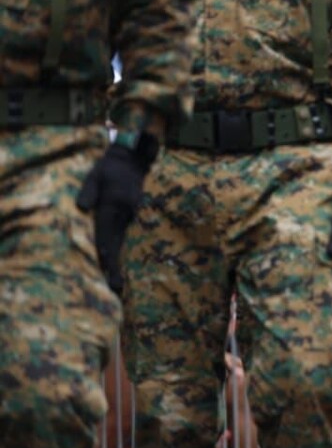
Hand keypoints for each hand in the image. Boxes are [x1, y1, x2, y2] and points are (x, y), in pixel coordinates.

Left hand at [76, 142, 152, 292]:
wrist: (132, 160)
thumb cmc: (108, 168)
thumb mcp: (95, 175)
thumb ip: (88, 191)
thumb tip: (82, 207)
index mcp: (114, 204)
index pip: (106, 230)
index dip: (104, 249)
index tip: (103, 265)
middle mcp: (124, 212)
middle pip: (116, 242)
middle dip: (113, 265)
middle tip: (114, 287)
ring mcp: (129, 214)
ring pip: (120, 241)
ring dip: (115, 261)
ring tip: (115, 282)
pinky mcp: (130, 215)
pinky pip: (121, 235)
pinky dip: (117, 249)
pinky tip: (112, 261)